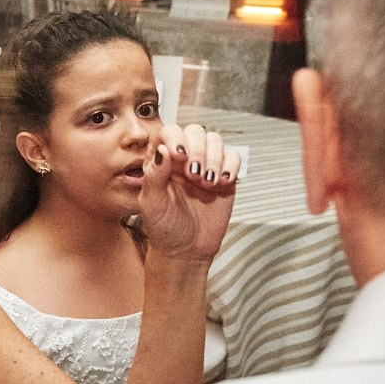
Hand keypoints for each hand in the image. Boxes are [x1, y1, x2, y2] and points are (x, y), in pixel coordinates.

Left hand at [128, 121, 239, 262]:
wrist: (185, 252)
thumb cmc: (164, 229)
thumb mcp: (151, 203)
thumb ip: (154, 174)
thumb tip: (163, 149)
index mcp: (162, 162)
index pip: (170, 133)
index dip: (176, 139)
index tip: (179, 157)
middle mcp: (184, 160)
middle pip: (196, 132)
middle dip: (198, 150)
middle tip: (194, 175)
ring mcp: (206, 167)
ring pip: (216, 141)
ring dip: (214, 159)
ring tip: (207, 183)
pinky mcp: (224, 178)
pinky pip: (233, 158)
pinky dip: (231, 166)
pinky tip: (222, 182)